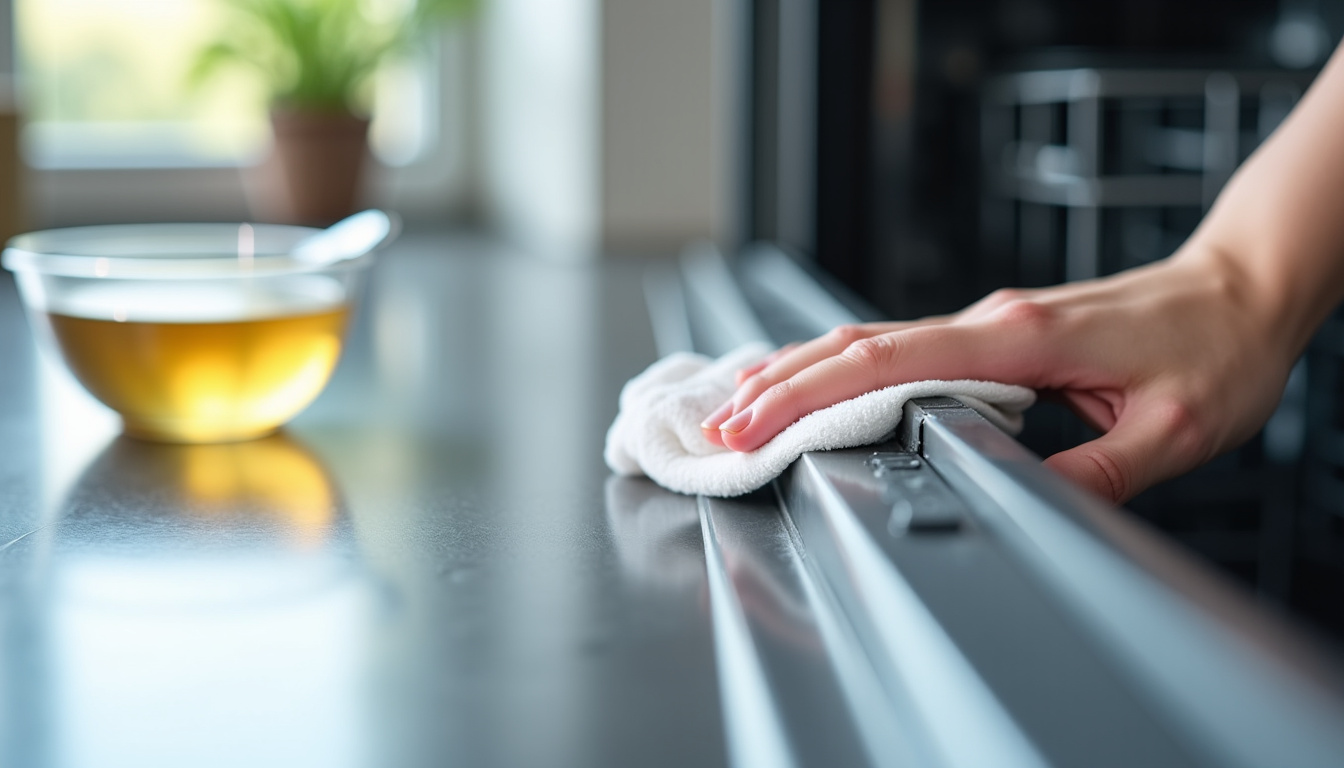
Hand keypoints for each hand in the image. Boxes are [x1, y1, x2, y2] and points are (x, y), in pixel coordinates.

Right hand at [700, 247, 1299, 502]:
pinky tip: (811, 376)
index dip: (813, 392)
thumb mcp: (1174, 429)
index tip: (756, 422)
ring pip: (869, 339)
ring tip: (737, 400)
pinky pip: (897, 344)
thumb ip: (1096, 473)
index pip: (890, 361)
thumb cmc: (1213, 348)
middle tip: (717, 426)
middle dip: (779, 385)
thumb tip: (1023, 503)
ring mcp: (987, 324)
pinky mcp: (992, 335)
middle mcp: (991, 321)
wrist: (1241, 290)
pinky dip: (839, 363)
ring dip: (799, 370)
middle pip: (858, 345)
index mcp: (1021, 339)